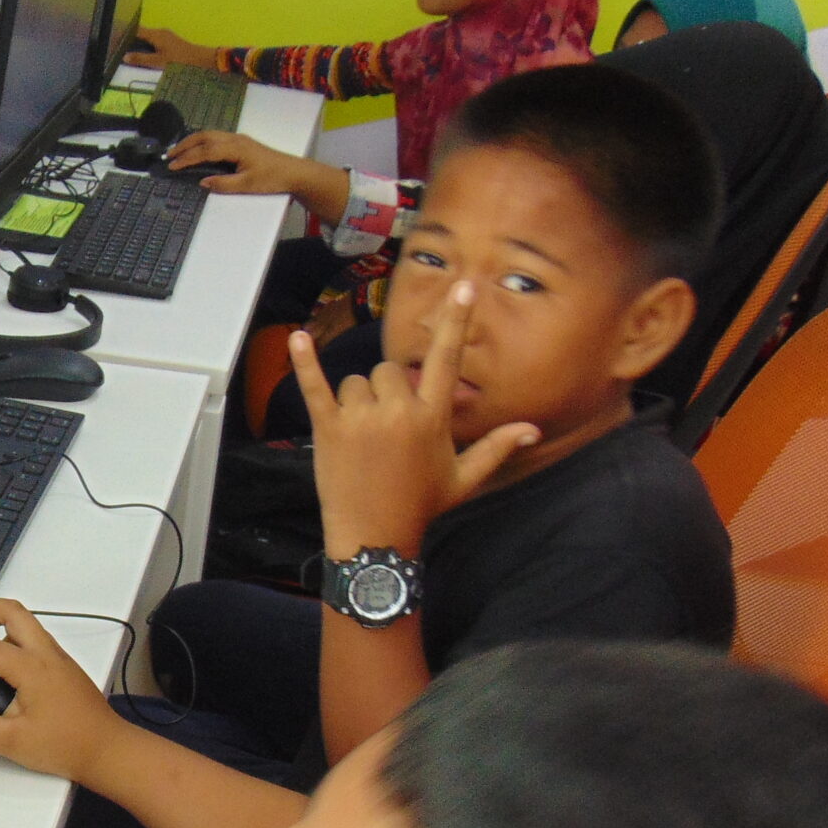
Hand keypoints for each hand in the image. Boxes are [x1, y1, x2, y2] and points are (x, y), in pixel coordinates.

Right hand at [0, 599, 127, 784]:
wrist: (108, 750)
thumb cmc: (65, 746)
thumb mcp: (12, 744)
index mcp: (31, 667)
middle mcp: (46, 654)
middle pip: (12, 611)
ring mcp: (58, 658)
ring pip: (25, 623)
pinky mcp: (64, 668)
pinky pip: (34, 640)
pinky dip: (11, 639)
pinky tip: (1, 667)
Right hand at [122, 26, 210, 69]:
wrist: (199, 60)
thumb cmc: (179, 60)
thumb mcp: (158, 62)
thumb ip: (141, 59)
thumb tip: (125, 57)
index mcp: (156, 34)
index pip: (136, 30)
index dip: (125, 35)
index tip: (115, 41)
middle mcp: (160, 32)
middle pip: (141, 34)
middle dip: (131, 41)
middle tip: (120, 50)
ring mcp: (165, 36)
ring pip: (147, 38)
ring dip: (139, 46)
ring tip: (130, 54)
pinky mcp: (169, 42)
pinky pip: (153, 42)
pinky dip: (146, 48)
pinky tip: (144, 56)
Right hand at [167, 130, 304, 194]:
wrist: (294, 172)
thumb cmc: (272, 178)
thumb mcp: (247, 186)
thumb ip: (223, 184)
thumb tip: (203, 182)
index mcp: (235, 148)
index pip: (205, 151)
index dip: (187, 158)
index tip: (172, 166)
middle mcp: (235, 139)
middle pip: (204, 137)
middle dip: (184, 145)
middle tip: (169, 155)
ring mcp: (238, 139)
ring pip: (210, 135)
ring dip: (192, 141)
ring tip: (178, 150)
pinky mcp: (241, 143)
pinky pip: (216, 137)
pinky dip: (202, 141)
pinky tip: (198, 148)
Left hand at [291, 280, 538, 556]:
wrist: (374, 538)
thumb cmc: (420, 507)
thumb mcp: (463, 479)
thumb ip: (495, 448)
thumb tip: (531, 429)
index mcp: (431, 418)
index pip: (446, 360)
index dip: (456, 322)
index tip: (464, 288)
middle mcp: (397, 412)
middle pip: (389, 370)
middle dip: (388, 391)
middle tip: (387, 429)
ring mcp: (360, 419)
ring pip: (356, 381)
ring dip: (358, 398)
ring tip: (362, 436)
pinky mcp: (328, 429)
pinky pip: (314, 387)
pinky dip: (304, 362)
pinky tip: (297, 338)